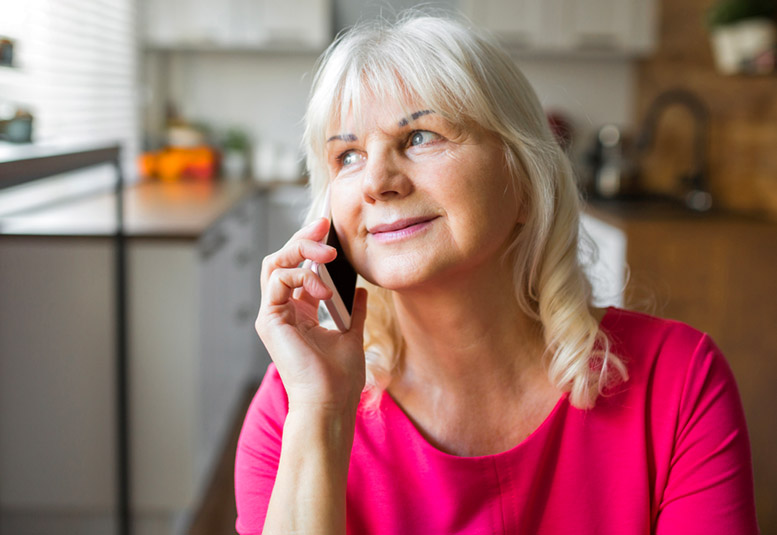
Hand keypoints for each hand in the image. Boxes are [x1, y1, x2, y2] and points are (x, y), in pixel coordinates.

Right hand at [255, 217, 368, 413]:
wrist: (330, 403)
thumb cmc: (339, 378)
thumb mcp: (352, 334)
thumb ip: (352, 310)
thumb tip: (360, 290)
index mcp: (298, 313)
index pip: (297, 268)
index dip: (310, 245)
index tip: (329, 228)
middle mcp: (281, 311)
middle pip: (281, 259)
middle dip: (303, 238)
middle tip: (324, 225)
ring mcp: (272, 315)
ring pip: (274, 264)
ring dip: (301, 251)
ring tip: (329, 255)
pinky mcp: (268, 320)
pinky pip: (277, 280)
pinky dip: (301, 276)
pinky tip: (325, 290)